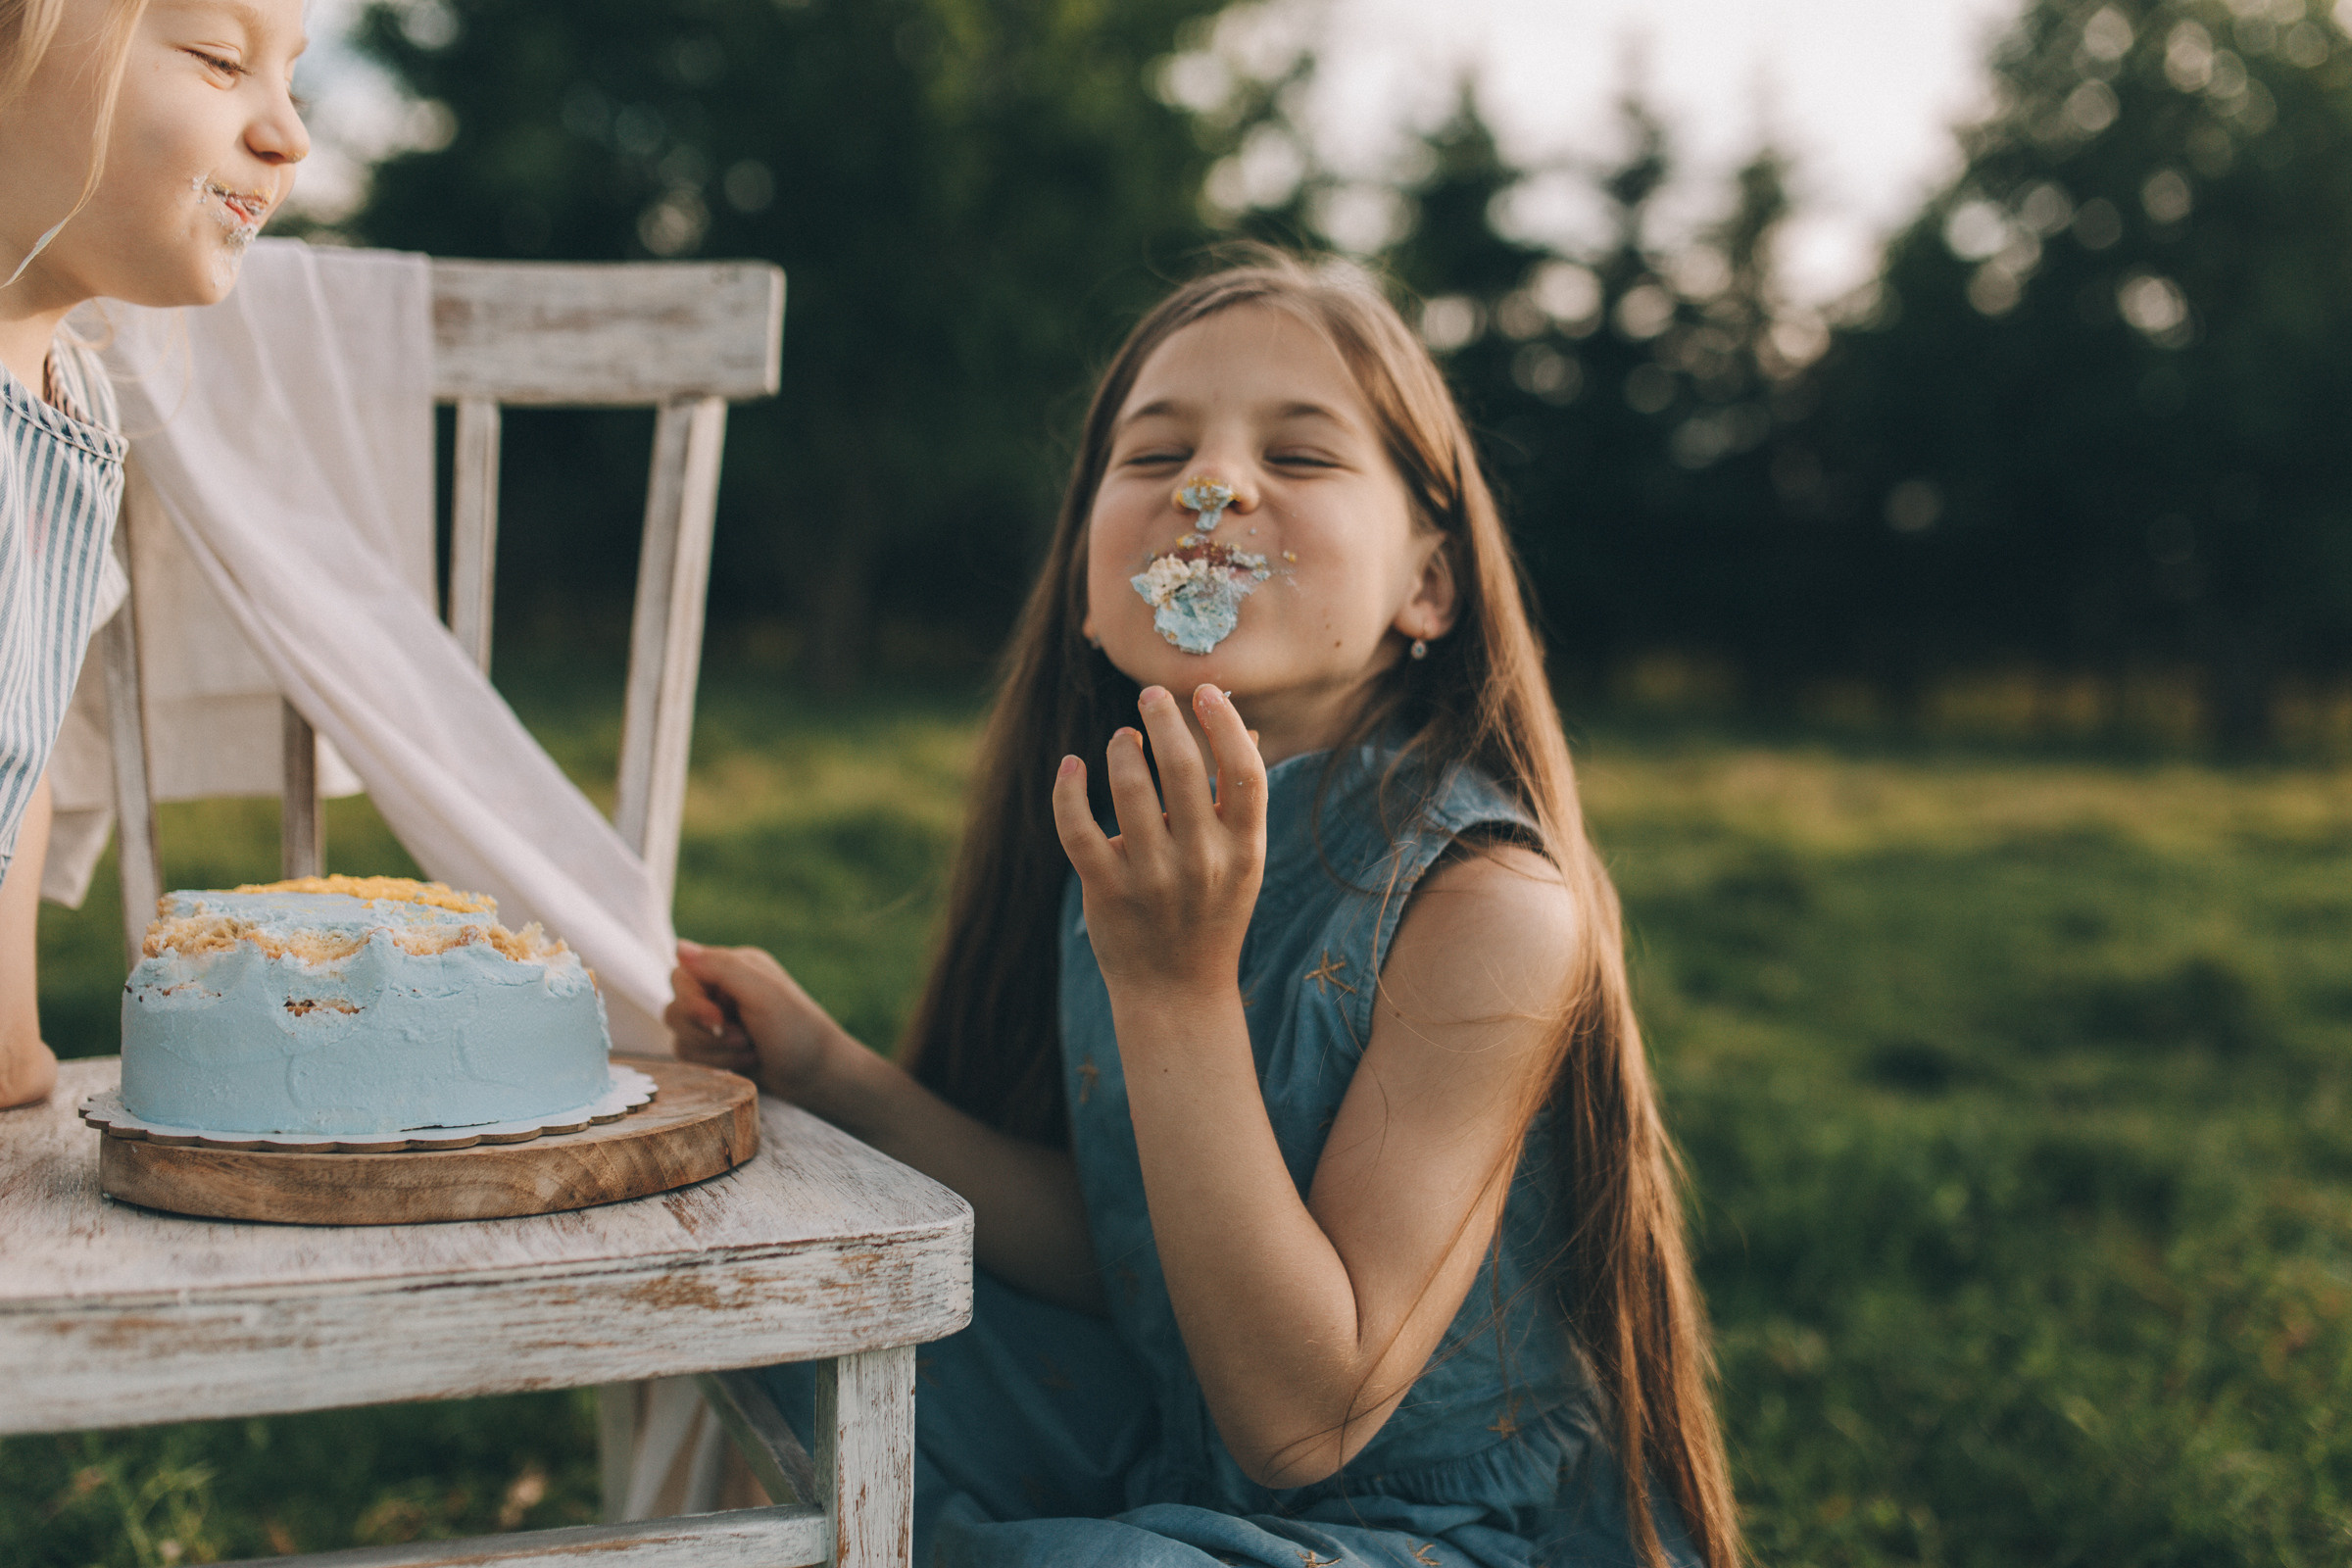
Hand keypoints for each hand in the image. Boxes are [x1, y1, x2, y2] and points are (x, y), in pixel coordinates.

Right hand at [665, 940, 853, 1103]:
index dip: (691, 1001)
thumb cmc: (798, 1031)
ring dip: (717, 1051)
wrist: (818, 1076)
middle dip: (708, 1033)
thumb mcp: (763, 993)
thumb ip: (722, 967)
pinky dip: (718, 1065)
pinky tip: (748, 1063)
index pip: (682, 976)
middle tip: (743, 1038)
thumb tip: (679, 947)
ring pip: (682, 1038)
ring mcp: (718, 1023)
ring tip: (751, 1051)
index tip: (717, 1019)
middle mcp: (722, 991)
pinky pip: (691, 1058)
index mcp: (734, 968)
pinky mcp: (716, 1050)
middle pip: (677, 1010)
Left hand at [1051, 683, 1266, 995]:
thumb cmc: (1211, 914)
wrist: (1177, 992)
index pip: (1244, 771)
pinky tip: (1072, 764)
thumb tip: (1244, 729)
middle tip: (1150, 695)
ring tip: (1123, 738)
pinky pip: (1078, 827)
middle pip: (1182, 768)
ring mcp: (1153, 877)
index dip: (1223, 723)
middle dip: (1162, 718)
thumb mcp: (1241, 862)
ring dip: (1121, 749)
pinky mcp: (1107, 890)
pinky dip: (1069, 788)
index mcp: (1244, 849)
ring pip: (1129, 789)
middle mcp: (1202, 860)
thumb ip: (1240, 799)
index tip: (1203, 691)